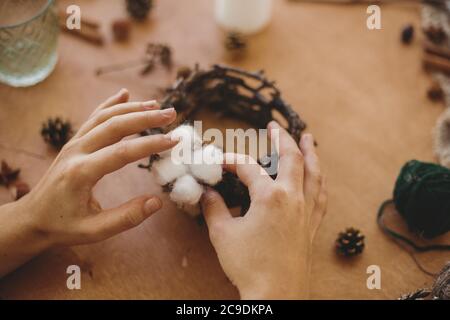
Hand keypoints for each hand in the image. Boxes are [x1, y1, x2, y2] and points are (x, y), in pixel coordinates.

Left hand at [0, 89, 177, 275]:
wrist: (32, 218)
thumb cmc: (62, 226)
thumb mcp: (94, 230)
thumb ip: (126, 217)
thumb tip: (157, 202)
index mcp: (81, 172)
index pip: (122, 152)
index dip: (150, 144)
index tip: (174, 140)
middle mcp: (76, 151)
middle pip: (114, 125)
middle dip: (145, 117)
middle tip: (171, 114)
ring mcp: (73, 144)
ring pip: (104, 117)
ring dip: (132, 109)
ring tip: (156, 106)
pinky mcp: (74, 143)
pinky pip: (93, 118)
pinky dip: (110, 104)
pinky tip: (124, 95)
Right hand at [201, 121, 326, 299]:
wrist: (277, 294)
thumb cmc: (249, 265)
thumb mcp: (223, 234)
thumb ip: (214, 209)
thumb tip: (206, 193)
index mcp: (270, 197)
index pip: (248, 168)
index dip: (231, 161)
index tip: (219, 161)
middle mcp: (293, 198)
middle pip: (292, 158)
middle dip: (282, 138)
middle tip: (273, 125)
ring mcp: (306, 212)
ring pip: (314, 174)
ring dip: (310, 153)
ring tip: (308, 138)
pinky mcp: (312, 225)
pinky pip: (321, 196)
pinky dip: (319, 181)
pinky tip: (319, 177)